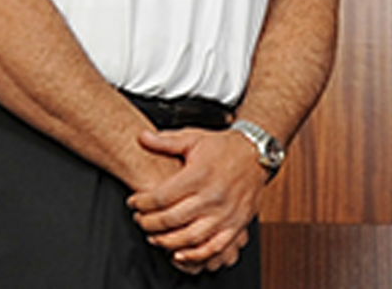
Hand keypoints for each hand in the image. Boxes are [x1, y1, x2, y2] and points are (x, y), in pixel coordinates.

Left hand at [127, 127, 266, 269]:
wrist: (257, 153)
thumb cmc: (224, 147)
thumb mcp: (194, 138)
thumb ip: (165, 141)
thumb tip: (141, 137)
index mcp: (200, 174)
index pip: (160, 196)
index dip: (141, 202)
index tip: (134, 202)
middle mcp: (213, 195)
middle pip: (170, 219)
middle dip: (148, 223)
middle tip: (141, 219)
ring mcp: (226, 212)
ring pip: (189, 237)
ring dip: (166, 241)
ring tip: (155, 236)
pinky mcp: (237, 223)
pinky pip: (214, 247)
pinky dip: (195, 255)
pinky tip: (180, 253)